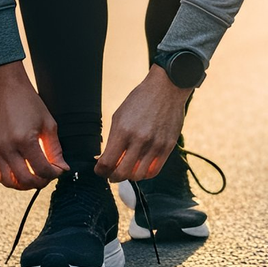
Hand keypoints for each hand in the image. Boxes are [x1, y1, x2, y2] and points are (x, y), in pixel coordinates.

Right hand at [0, 61, 68, 189]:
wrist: (4, 89)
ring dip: (24, 184)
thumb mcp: (48, 123)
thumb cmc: (29, 103)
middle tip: (49, 175)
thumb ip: (55, 149)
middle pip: (26, 180)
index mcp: (25, 140)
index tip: (60, 169)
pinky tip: (20, 172)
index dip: (55, 174)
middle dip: (42, 182)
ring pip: (9, 182)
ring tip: (35, 176)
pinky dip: (10, 179)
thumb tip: (62, 168)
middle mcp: (7, 148)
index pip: (42, 170)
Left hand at [96, 64, 194, 181]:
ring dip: (129, 177)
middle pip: (121, 173)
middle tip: (111, 174)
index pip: (107, 163)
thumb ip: (114, 140)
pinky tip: (140, 167)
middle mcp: (139, 140)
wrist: (166, 89)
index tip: (100, 170)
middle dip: (113, 177)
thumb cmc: (139, 101)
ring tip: (127, 170)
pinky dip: (144, 174)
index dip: (100, 171)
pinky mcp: (168, 147)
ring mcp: (155, 145)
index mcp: (123, 131)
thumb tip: (107, 160)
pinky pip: (154, 171)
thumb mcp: (119, 116)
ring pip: (138, 176)